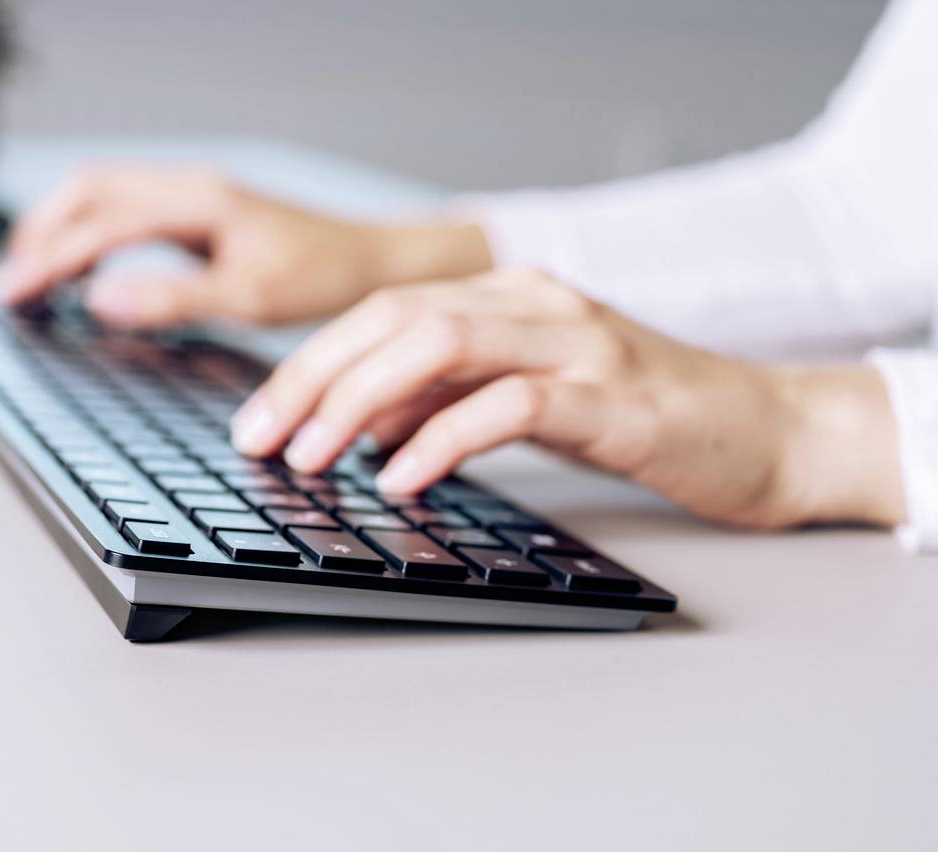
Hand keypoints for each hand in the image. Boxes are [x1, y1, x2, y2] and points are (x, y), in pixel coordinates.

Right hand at [0, 165, 491, 328]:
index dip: (49, 260)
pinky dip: (91, 233)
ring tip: (32, 276)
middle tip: (12, 287)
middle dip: (41, 235)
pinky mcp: (199, 211)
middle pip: (88, 192)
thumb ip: (171, 298)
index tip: (12, 294)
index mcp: (197, 201)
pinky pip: (127, 209)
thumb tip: (98, 300)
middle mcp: (189, 186)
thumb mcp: (248, 298)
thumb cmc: (320, 277)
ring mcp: (193, 195)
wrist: (368, 261)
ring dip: (62, 228)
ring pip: (103, 194)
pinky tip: (86, 268)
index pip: (100, 225)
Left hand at [230, 268, 905, 529]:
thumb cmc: (638, 418)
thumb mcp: (522, 401)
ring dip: (357, 402)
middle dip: (312, 380)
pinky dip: (440, 440)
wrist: (764, 432)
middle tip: (261, 442)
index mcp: (507, 294)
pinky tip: (401, 479)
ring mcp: (575, 340)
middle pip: (393, 318)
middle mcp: (534, 299)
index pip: (381, 312)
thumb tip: (354, 425)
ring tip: (311, 458)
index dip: (308, 364)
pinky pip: (508, 404)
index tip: (257, 421)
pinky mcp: (611, 393)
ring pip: (438, 342)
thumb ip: (444, 400)